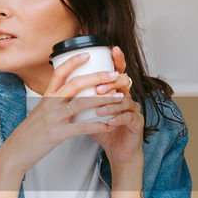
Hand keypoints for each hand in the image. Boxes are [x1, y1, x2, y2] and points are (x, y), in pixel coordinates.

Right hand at [0, 52, 122, 175]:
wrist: (16, 151)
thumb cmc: (30, 133)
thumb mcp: (40, 112)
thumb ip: (53, 103)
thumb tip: (68, 95)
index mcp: (46, 97)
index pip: (59, 73)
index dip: (73, 61)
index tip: (88, 54)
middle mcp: (50, 104)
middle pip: (75, 84)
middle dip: (97, 77)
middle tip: (114, 75)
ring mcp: (54, 118)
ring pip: (82, 103)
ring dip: (103, 99)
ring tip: (119, 97)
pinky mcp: (58, 133)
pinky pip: (81, 127)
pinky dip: (98, 125)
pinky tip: (109, 125)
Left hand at [86, 46, 142, 172]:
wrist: (116, 149)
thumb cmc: (102, 129)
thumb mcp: (88, 112)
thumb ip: (79, 98)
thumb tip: (61, 84)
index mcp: (114, 90)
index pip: (116, 70)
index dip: (117, 59)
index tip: (112, 49)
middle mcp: (125, 95)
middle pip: (124, 81)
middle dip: (110, 83)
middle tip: (98, 89)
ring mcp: (133, 108)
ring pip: (125, 100)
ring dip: (111, 104)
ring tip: (99, 110)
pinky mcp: (136, 122)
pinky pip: (129, 118)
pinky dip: (118, 119)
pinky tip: (110, 122)